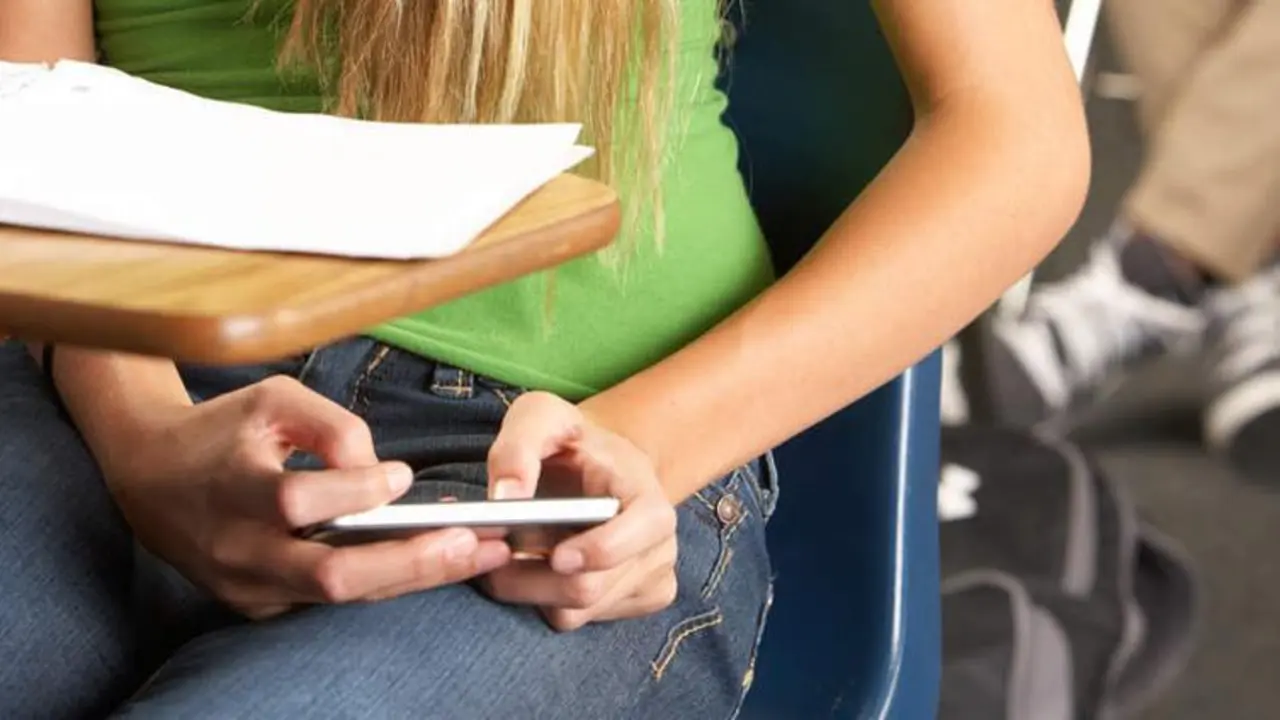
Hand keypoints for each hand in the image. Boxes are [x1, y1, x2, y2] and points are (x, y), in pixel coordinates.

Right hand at [106, 375, 510, 618]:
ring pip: (341, 597)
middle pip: (330, 576)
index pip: (299, 501)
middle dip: (410, 562)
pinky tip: (434, 562)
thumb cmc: (222, 430)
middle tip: (471, 543)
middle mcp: (237, 550)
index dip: (357, 490)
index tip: (401, 476)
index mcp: (232, 490)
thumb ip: (333, 427)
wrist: (149, 476)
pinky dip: (384, 581)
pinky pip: (331, 599)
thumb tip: (386, 476)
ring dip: (414, 577)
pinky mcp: (258, 604)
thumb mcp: (274, 400)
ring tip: (476, 556)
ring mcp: (247, 586)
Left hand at [479, 392, 677, 630]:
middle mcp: (660, 545)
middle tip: (494, 556)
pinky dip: (545, 602)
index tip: (556, 555)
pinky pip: (576, 622)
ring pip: (577, 612)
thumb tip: (504, 498)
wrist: (598, 467)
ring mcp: (651, 579)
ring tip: (514, 553)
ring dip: (531, 589)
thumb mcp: (540, 418)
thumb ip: (518, 448)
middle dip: (532, 578)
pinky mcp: (634, 602)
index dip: (597, 550)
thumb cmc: (569, 443)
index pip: (638, 536)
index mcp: (649, 499)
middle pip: (590, 587)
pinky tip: (540, 569)